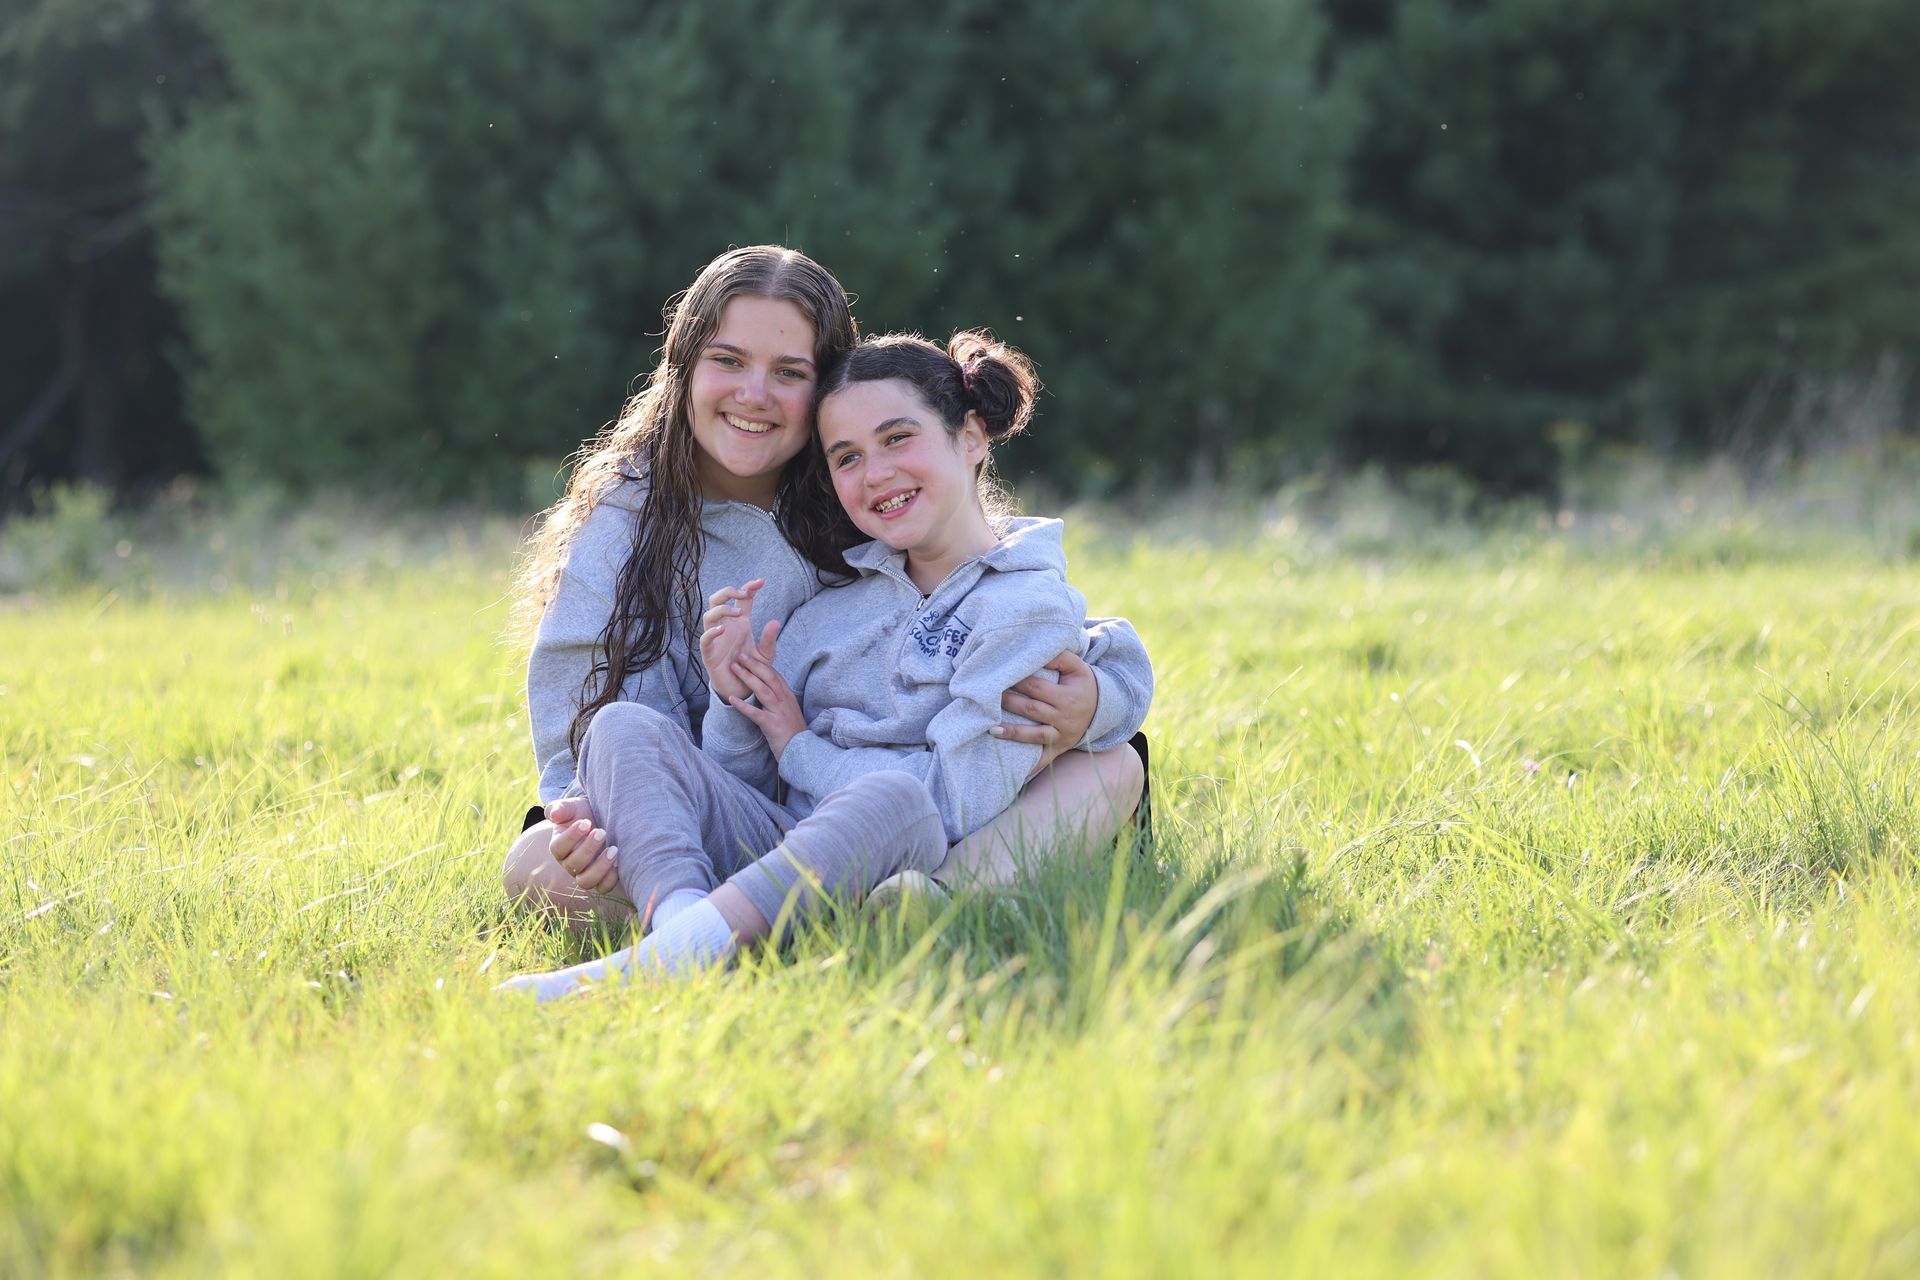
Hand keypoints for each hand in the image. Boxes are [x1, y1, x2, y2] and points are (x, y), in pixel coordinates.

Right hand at [545, 797, 618, 893]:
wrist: (604, 819)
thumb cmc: (584, 813)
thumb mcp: (572, 807)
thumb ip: (560, 808)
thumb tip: (554, 814)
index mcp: (559, 846)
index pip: (558, 848)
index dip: (570, 837)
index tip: (585, 823)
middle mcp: (570, 864)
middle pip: (573, 865)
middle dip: (588, 849)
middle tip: (602, 832)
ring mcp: (585, 874)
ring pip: (586, 881)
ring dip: (600, 867)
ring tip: (613, 849)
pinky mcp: (601, 880)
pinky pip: (603, 887)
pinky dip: (611, 877)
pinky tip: (620, 861)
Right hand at [700, 579, 764, 702]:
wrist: (742, 689)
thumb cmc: (752, 669)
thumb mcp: (765, 654)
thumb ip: (769, 640)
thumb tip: (775, 622)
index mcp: (740, 623)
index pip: (741, 599)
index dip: (749, 587)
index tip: (761, 582)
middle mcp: (726, 626)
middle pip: (718, 599)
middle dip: (728, 591)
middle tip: (744, 593)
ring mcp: (716, 638)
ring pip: (709, 615)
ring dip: (723, 609)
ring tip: (738, 613)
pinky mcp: (709, 653)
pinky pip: (705, 639)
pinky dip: (711, 632)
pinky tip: (723, 629)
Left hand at [726, 633, 806, 759]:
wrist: (802, 752)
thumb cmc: (793, 733)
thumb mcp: (788, 711)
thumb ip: (779, 700)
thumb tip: (765, 690)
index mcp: (788, 696)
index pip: (775, 674)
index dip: (762, 663)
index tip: (750, 655)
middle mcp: (785, 701)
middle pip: (769, 677)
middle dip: (754, 664)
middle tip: (740, 655)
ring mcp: (779, 712)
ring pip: (762, 690)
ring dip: (747, 677)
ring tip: (734, 669)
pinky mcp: (772, 725)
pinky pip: (755, 713)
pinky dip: (743, 705)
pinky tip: (731, 699)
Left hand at [996, 649, 1095, 775]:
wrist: (1103, 709)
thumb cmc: (1082, 684)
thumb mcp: (1077, 667)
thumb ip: (1059, 657)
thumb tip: (1037, 651)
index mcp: (1067, 696)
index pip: (1036, 687)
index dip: (1017, 681)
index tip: (998, 675)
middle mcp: (1064, 717)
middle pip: (1032, 709)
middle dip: (1008, 703)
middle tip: (985, 697)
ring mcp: (1062, 735)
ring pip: (1034, 735)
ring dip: (1012, 733)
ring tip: (991, 729)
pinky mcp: (1059, 748)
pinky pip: (1044, 759)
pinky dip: (1030, 766)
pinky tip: (1014, 769)